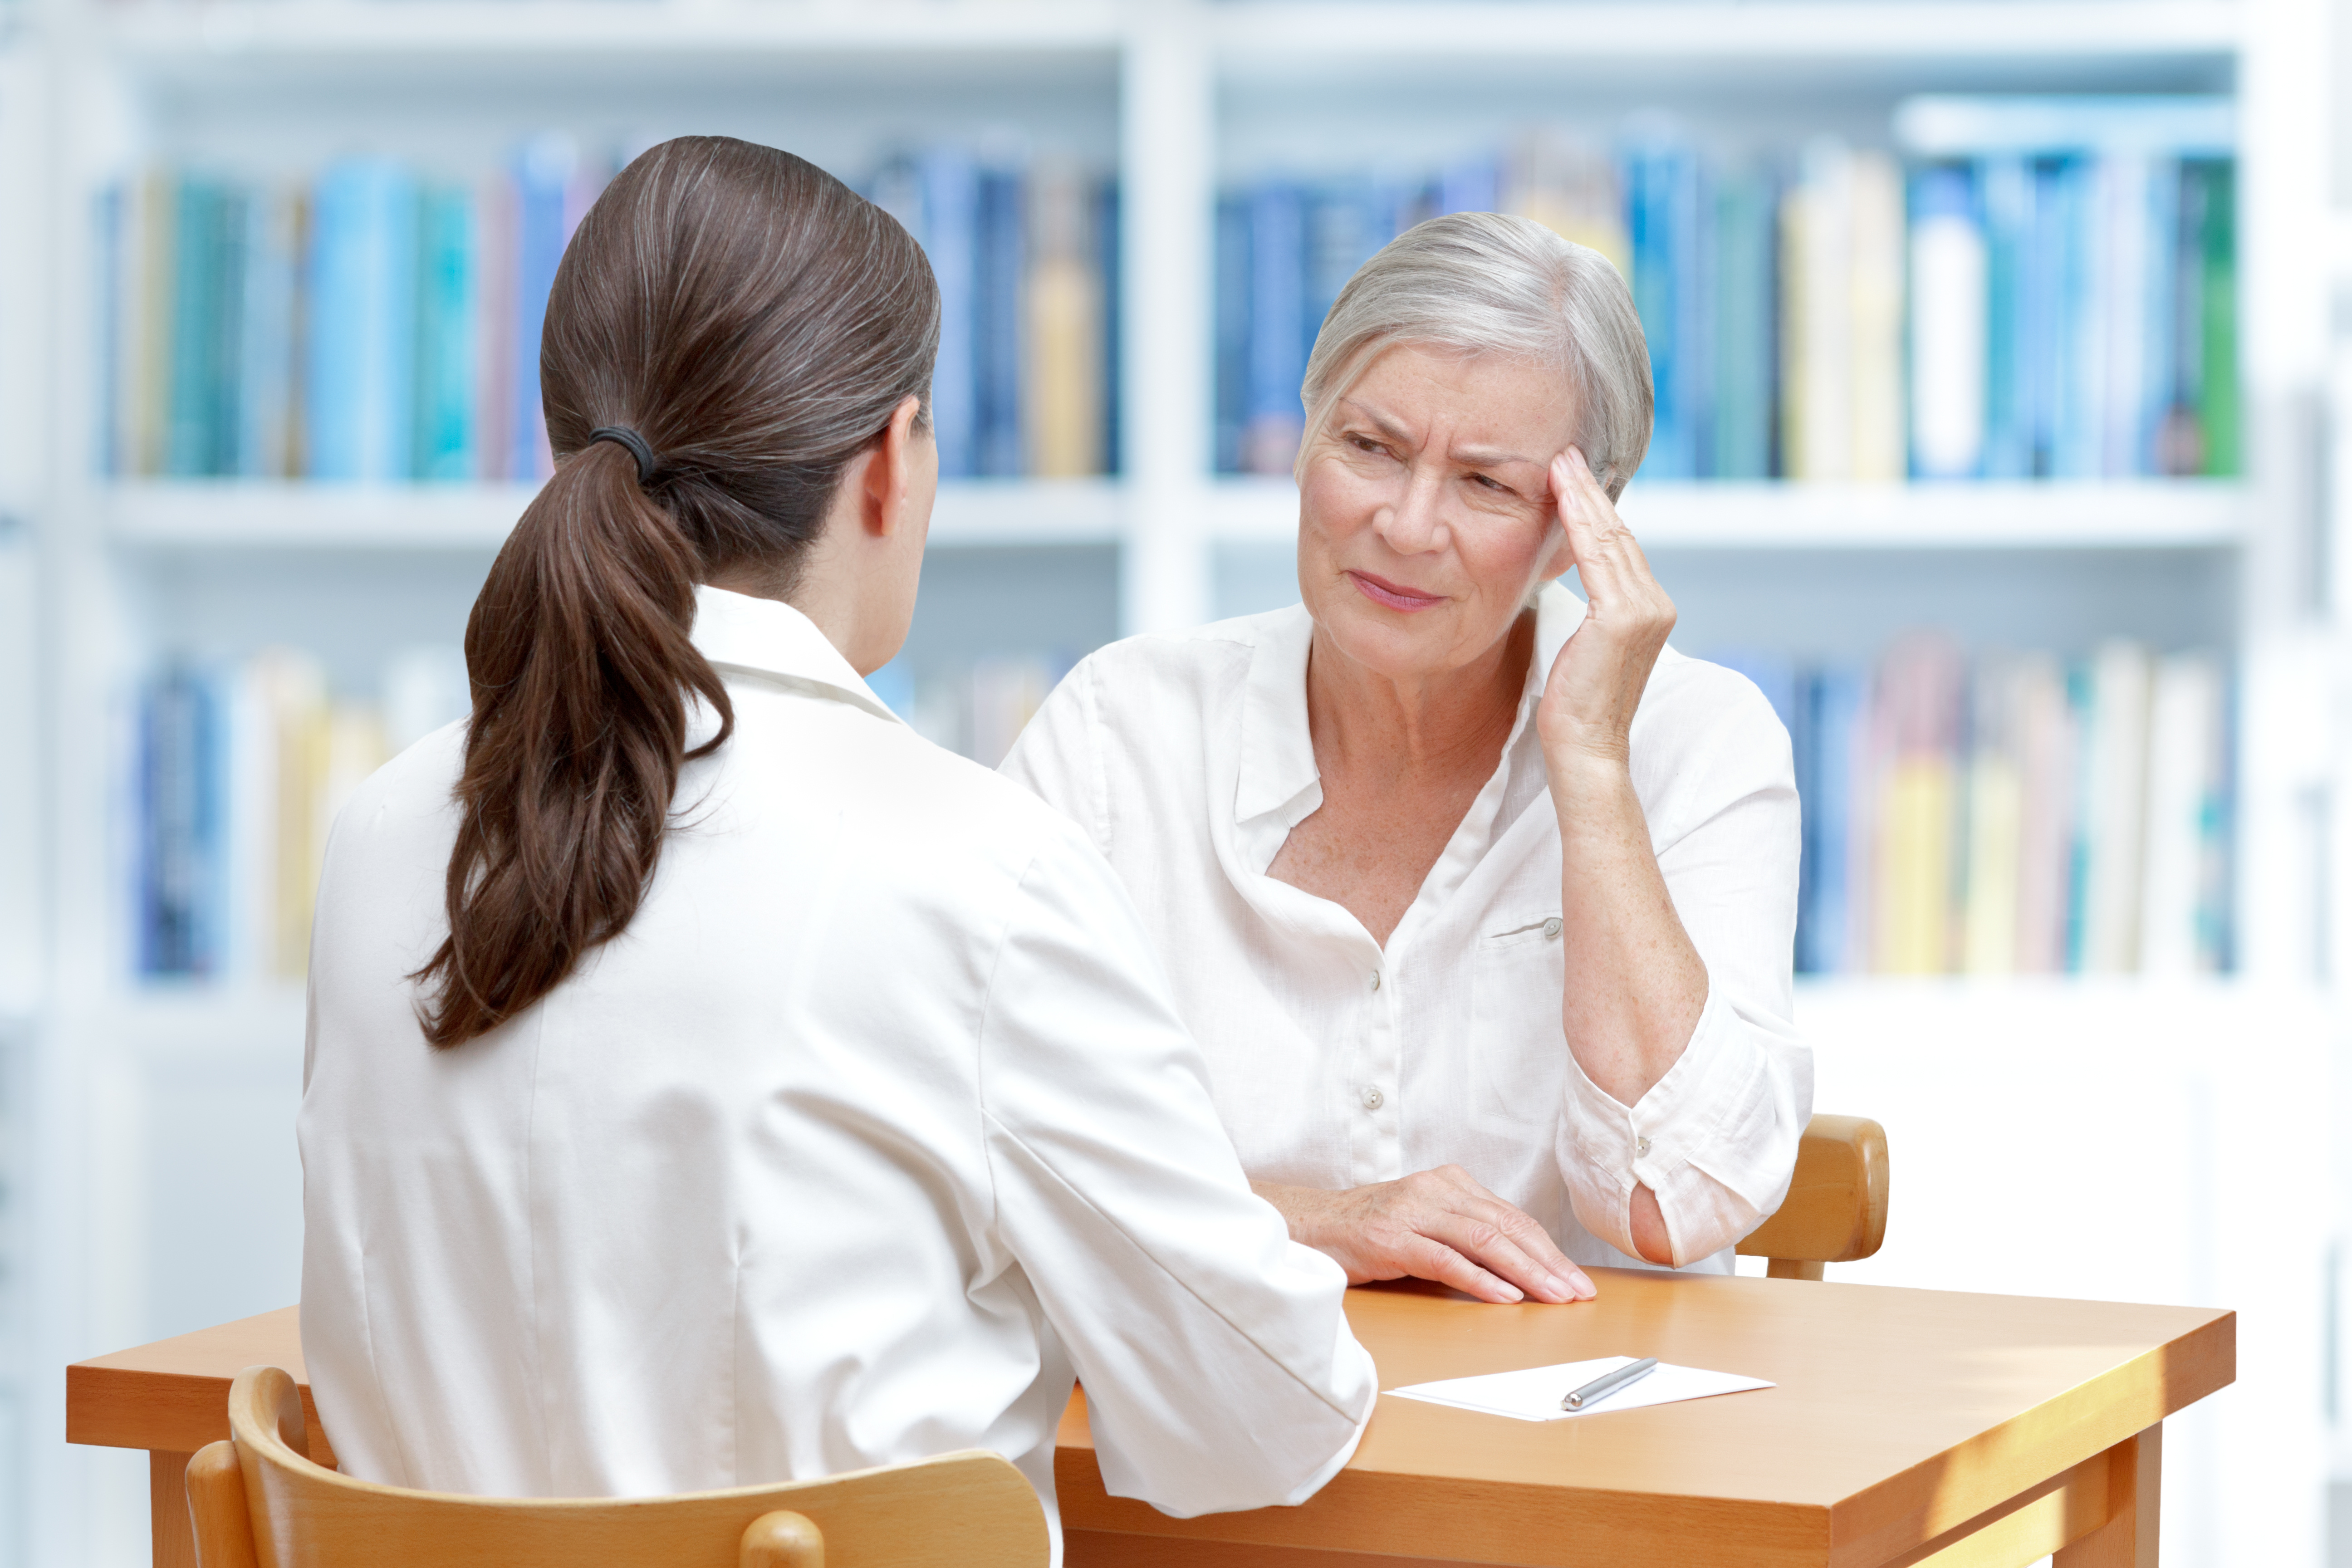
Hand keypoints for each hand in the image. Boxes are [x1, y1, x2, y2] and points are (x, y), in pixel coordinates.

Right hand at [1253, 1166, 1594, 1304]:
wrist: (1310, 1226)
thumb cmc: (1371, 1232)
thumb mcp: (1426, 1225)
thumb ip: (1466, 1237)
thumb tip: (1521, 1269)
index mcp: (1450, 1184)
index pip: (1512, 1218)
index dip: (1549, 1250)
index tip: (1576, 1279)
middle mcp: (1436, 1190)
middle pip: (1505, 1227)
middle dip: (1548, 1263)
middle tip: (1578, 1293)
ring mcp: (1413, 1210)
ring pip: (1483, 1240)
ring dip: (1525, 1272)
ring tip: (1553, 1297)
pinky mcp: (1390, 1236)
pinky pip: (1444, 1258)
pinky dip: (1479, 1278)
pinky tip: (1504, 1296)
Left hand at [1536, 448, 1676, 769]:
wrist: (1585, 748)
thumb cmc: (1575, 704)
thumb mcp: (1585, 643)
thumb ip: (1590, 606)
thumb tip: (1568, 570)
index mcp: (1650, 608)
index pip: (1620, 548)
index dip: (1596, 508)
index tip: (1572, 475)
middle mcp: (1656, 604)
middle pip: (1619, 535)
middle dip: (1590, 491)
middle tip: (1566, 453)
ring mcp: (1645, 610)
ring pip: (1609, 539)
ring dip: (1582, 497)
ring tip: (1560, 462)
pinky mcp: (1623, 617)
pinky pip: (1597, 557)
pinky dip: (1578, 523)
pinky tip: (1561, 496)